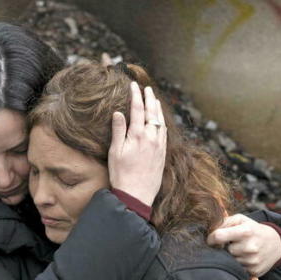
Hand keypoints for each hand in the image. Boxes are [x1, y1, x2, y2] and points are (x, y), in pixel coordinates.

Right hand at [107, 82, 166, 206]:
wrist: (137, 194)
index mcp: (138, 135)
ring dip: (157, 109)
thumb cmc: (122, 174)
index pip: (137, 109)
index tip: (133, 85)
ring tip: (155, 99)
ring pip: (161, 121)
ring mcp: (159, 145)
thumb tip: (118, 112)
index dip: (136, 95)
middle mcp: (151, 137)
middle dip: (149, 98)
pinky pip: (164, 132)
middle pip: (151, 112)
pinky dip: (162, 122)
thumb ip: (118, 130)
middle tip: (146, 88)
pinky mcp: (163, 153)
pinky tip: (161, 120)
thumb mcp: (115, 151)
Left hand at [207, 214, 280, 277]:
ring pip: (230, 260)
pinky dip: (239, 264)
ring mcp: (252, 261)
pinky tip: (246, 258)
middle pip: (224, 250)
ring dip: (233, 256)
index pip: (218, 236)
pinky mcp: (254, 271)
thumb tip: (210, 231)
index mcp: (245, 232)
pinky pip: (238, 269)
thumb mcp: (241, 219)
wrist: (275, 244)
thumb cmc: (253, 229)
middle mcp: (249, 247)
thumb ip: (224, 221)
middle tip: (234, 243)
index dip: (211, 238)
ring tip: (242, 250)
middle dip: (226, 247)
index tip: (211, 240)